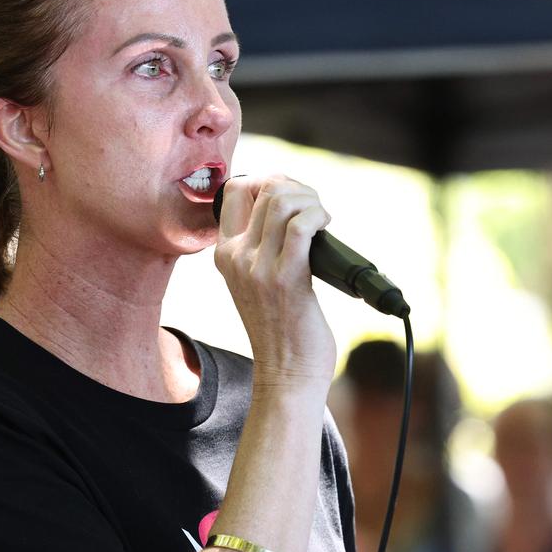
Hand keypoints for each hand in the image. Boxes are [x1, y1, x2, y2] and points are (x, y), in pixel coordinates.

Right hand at [213, 175, 336, 389]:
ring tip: (322, 218)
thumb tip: (289, 207)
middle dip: (298, 188)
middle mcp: (236, 256)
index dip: (267, 179)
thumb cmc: (281, 327)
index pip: (234, 189)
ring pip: (281, 202)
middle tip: (315, 209)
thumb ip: (261, 247)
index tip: (291, 195)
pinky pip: (300, 226)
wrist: (286, 372)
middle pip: (264, 189)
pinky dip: (318, 215)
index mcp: (224, 253)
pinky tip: (326, 225)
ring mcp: (258, 268)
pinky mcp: (286, 279)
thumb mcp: (255, 281)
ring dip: (311, 200)